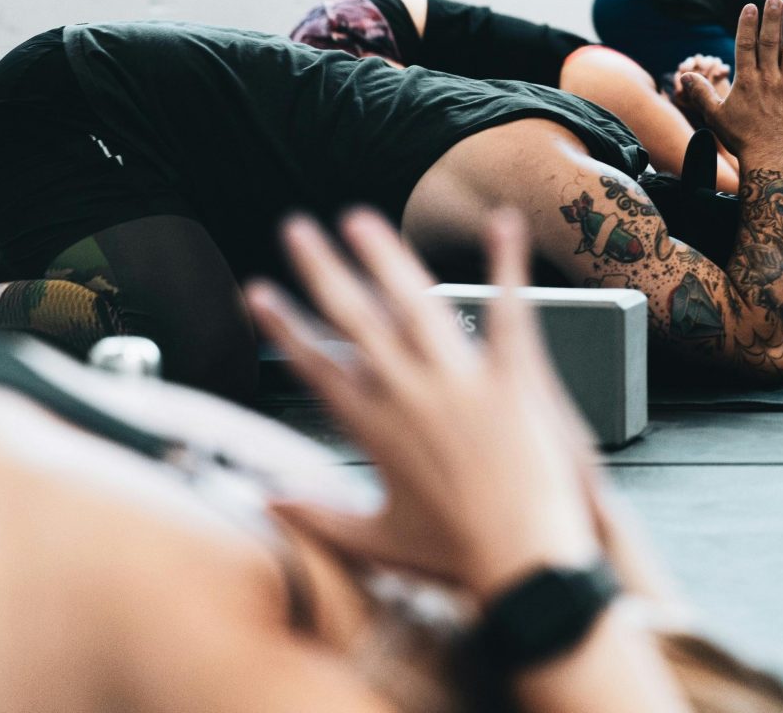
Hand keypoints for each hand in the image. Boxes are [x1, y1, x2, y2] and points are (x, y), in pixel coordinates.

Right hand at [246, 209, 599, 601]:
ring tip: (359, 219)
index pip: (317, 365)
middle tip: (296, 229)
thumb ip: (317, 516)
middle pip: (354, 318)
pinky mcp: (512, 378)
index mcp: (375, 429)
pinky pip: (508, 309)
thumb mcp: (378, 540)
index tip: (258, 293)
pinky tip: (500, 223)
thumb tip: (266, 503)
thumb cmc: (457, 556)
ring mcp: (460, 382)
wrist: (524, 563)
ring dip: (383, 255)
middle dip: (320, 268)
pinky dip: (506, 263)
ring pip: (414, 302)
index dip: (284, 326)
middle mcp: (409, 396)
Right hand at [677, 0, 782, 163]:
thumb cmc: (741, 140)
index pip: (746, 44)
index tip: (752, 6)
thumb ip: (700, 93)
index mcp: (746, 81)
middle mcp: (769, 79)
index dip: (748, 23)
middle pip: (770, 42)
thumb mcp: (714, 117)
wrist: (769, 161)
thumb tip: (684, 76)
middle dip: (773, 18)